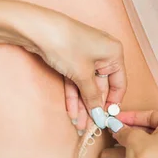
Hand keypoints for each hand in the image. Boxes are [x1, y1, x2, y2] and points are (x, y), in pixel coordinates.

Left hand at [24, 9, 125, 130]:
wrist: (38, 30)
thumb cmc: (67, 45)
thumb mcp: (83, 75)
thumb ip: (93, 96)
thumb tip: (99, 114)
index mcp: (114, 53)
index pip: (119, 84)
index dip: (112, 103)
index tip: (106, 119)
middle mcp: (103, 54)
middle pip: (101, 87)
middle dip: (93, 107)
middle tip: (90, 126)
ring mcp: (86, 57)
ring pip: (86, 86)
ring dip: (82, 106)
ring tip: (79, 124)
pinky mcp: (71, 60)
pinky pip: (76, 82)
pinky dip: (73, 96)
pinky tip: (72, 113)